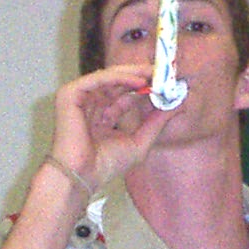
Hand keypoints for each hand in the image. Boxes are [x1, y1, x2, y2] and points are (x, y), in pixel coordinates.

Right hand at [47, 65, 173, 190]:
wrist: (82, 176)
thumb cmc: (105, 165)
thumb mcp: (140, 141)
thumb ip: (156, 123)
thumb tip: (178, 105)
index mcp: (104, 114)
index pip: (127, 94)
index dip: (147, 87)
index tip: (169, 83)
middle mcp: (92, 104)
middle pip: (119, 81)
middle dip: (143, 75)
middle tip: (165, 72)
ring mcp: (80, 98)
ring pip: (110, 76)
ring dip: (134, 73)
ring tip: (156, 74)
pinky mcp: (70, 95)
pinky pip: (98, 79)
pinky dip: (119, 77)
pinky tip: (139, 82)